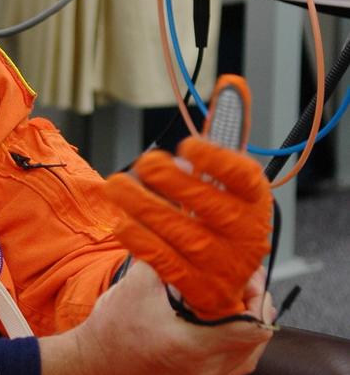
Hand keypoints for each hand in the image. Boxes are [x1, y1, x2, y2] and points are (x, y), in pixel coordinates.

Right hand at [39, 260, 272, 374]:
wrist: (90, 367)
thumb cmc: (110, 331)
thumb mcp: (138, 284)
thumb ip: (164, 254)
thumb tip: (179, 224)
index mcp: (195, 346)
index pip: (252, 327)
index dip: (258, 297)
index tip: (247, 275)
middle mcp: (205, 370)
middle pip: (257, 341)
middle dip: (257, 307)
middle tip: (245, 281)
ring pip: (248, 356)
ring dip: (249, 327)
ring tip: (238, 301)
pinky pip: (232, 366)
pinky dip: (237, 344)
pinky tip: (224, 324)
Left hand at [102, 137, 273, 318]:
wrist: (222, 278)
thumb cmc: (219, 214)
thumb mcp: (226, 177)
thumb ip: (226, 131)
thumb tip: (232, 86)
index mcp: (256, 202)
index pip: (246, 179)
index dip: (218, 160)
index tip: (187, 145)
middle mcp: (247, 236)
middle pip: (213, 208)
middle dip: (176, 183)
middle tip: (146, 162)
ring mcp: (224, 266)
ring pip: (184, 235)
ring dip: (146, 207)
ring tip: (117, 185)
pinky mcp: (199, 289)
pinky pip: (167, 263)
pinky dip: (142, 241)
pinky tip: (122, 222)